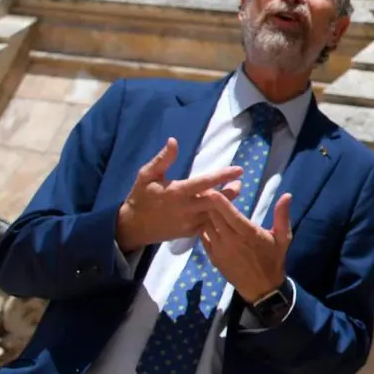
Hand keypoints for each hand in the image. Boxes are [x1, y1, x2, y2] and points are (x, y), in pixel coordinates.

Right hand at [115, 139, 241, 252]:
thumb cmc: (141, 196)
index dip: (224, 175)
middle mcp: (186, 209)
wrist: (133, 226)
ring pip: (216, 214)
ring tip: (234, 192)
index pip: (205, 182)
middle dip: (232, 191)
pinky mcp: (190, 233)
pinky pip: (210, 225)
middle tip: (239, 182)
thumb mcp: (147, 174)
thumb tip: (174, 141)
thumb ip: (163, 159)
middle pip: (218, 201)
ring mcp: (189, 223)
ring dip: (228, 204)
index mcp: (177, 192)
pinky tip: (224, 208)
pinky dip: (218, 216)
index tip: (239, 169)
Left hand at [198, 190, 291, 303]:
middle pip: (214, 217)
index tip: (213, 190)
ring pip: (206, 226)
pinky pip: (203, 238)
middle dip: (209, 203)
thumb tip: (287, 195)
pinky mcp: (213, 257)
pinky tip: (205, 221)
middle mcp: (231, 240)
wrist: (261, 287)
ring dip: (205, 215)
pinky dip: (203, 228)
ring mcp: (220, 249)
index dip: (220, 202)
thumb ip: (282, 216)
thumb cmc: (273, 260)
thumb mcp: (283, 238)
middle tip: (205, 191)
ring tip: (202, 204)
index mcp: (248, 234)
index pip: (231, 214)